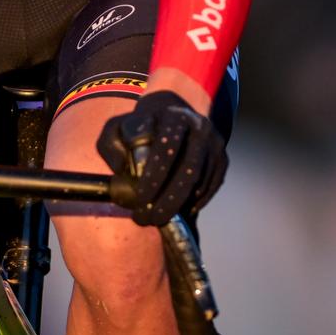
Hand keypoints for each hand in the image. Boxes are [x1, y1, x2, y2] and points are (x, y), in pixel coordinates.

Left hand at [96, 90, 227, 226]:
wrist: (171, 116)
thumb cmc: (138, 128)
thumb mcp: (118, 129)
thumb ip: (113, 147)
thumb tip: (124, 170)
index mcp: (174, 115)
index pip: (167, 147)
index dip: (154, 175)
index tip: (140, 198)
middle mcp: (200, 127)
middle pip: (189, 169)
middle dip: (168, 199)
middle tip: (147, 218)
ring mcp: (215, 144)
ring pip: (200, 182)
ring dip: (178, 205)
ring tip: (156, 218)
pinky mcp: (222, 160)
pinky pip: (209, 188)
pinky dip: (192, 204)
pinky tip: (175, 212)